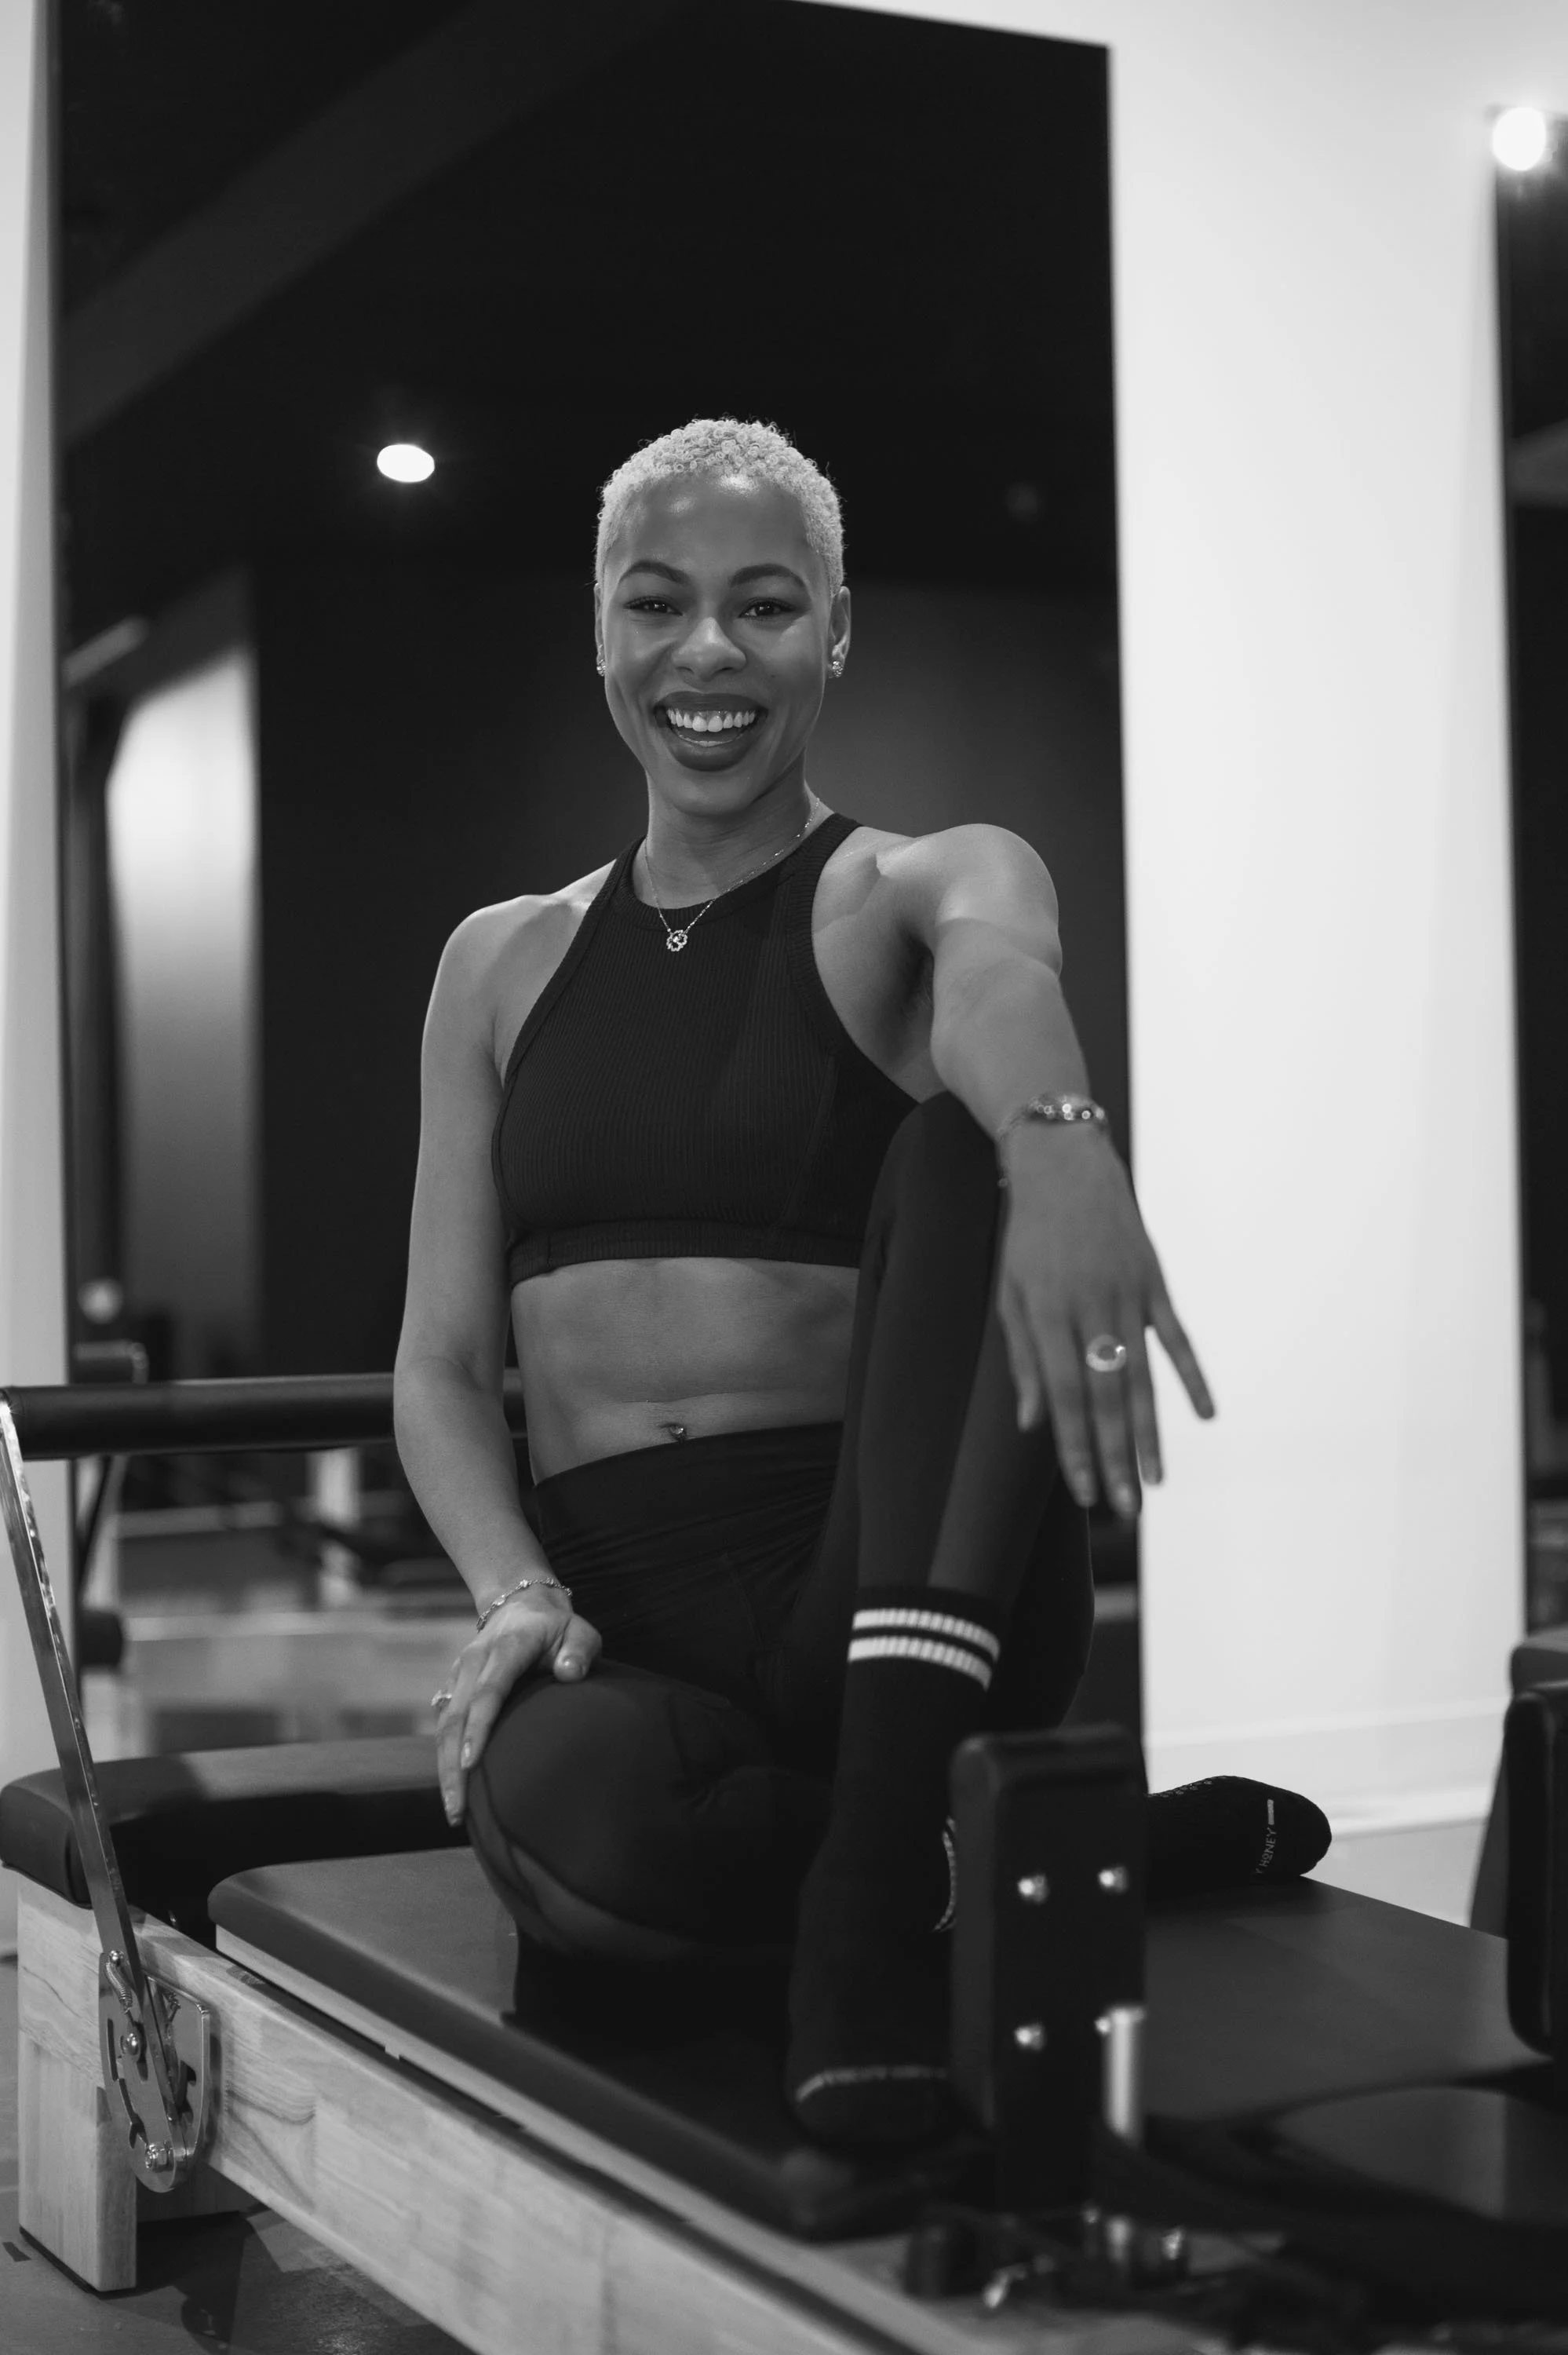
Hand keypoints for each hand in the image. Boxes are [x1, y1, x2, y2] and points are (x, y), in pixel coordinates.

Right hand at [433, 1588, 601, 1823]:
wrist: (520, 1604)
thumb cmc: (557, 1628)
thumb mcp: (578, 1631)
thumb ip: (579, 1650)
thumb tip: (569, 1673)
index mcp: (505, 1649)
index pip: (488, 1691)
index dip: (478, 1727)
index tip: (471, 1763)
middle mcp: (474, 1662)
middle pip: (455, 1717)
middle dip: (451, 1765)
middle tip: (456, 1810)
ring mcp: (458, 1674)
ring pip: (443, 1724)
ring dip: (444, 1768)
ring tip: (454, 1811)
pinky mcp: (452, 1686)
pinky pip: (444, 1724)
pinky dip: (445, 1756)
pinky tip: (453, 1788)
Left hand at [995, 1126, 1213, 1517]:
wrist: (1064, 1166)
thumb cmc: (1029, 1236)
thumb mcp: (1010, 1293)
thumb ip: (1024, 1358)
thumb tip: (1033, 1421)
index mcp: (1048, 1314)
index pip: (1063, 1395)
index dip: (1074, 1446)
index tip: (1083, 1491)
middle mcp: (1090, 1308)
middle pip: (1105, 1396)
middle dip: (1114, 1456)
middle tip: (1124, 1508)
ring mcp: (1127, 1294)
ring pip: (1142, 1376)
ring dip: (1150, 1432)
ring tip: (1155, 1480)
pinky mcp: (1154, 1281)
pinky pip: (1177, 1338)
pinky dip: (1192, 1376)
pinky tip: (1205, 1415)